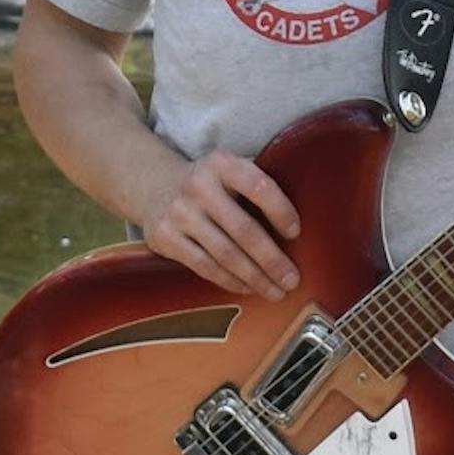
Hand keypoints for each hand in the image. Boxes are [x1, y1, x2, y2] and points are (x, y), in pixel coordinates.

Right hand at [139, 151, 301, 300]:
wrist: (153, 185)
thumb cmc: (209, 184)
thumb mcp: (228, 170)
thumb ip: (255, 187)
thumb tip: (300, 227)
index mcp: (221, 163)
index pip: (257, 185)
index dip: (280, 210)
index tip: (297, 232)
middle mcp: (198, 186)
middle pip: (243, 230)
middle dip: (272, 260)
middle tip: (292, 279)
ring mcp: (179, 213)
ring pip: (225, 255)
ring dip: (255, 278)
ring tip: (276, 291)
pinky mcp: (165, 237)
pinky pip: (205, 266)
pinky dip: (230, 281)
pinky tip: (247, 287)